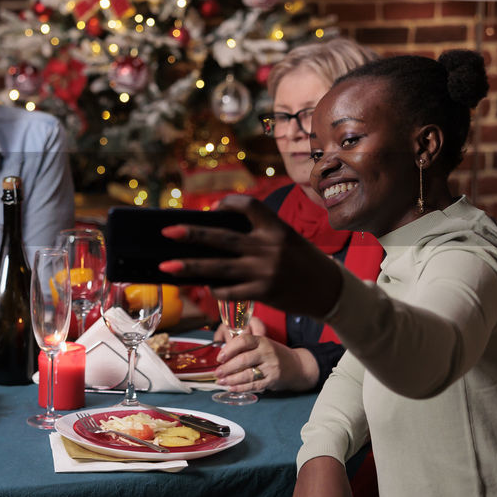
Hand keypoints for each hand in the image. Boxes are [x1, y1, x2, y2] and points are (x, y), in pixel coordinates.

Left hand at [159, 195, 343, 318]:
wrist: (331, 291)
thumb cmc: (303, 261)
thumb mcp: (287, 239)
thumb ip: (258, 235)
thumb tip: (215, 236)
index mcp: (277, 228)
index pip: (248, 205)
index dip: (228, 203)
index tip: (213, 208)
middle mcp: (269, 247)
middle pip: (222, 237)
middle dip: (192, 234)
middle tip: (167, 232)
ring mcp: (265, 271)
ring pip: (218, 268)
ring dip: (190, 267)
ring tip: (166, 267)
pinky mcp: (263, 292)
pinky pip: (229, 291)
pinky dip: (214, 289)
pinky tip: (205, 286)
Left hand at [213, 317, 314, 392]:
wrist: (297, 366)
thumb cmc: (274, 355)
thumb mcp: (263, 345)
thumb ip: (245, 348)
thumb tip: (223, 356)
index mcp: (262, 341)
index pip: (243, 341)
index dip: (229, 349)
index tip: (219, 357)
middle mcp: (267, 353)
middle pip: (243, 360)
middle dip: (227, 368)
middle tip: (217, 373)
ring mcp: (271, 367)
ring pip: (247, 374)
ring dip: (231, 379)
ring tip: (221, 382)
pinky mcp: (272, 380)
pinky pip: (254, 385)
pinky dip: (241, 388)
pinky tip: (232, 388)